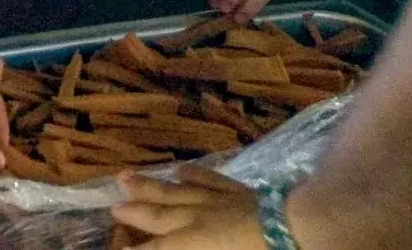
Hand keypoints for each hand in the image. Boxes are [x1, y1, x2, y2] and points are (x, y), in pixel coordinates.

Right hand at [112, 169, 263, 246]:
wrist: (299, 227)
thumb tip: (179, 246)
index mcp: (197, 240)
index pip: (161, 248)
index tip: (118, 248)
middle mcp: (198, 216)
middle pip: (161, 213)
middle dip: (136, 211)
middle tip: (112, 206)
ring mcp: (217, 198)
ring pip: (176, 190)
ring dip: (151, 185)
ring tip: (125, 176)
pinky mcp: (238, 190)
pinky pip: (209, 179)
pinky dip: (193, 174)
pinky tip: (179, 169)